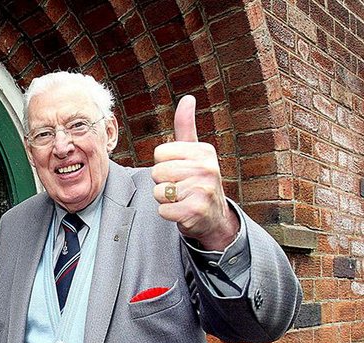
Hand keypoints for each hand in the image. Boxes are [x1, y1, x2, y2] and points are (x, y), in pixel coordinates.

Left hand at [152, 95, 238, 249]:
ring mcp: (202, 190)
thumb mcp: (194, 152)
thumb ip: (185, 126)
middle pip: (157, 172)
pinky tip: (182, 211)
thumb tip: (188, 98)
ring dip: (165, 199)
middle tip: (180, 187)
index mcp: (204, 151)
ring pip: (158, 191)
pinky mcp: (195, 211)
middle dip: (163, 182)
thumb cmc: (197, 180)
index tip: (179, 170)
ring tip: (182, 198)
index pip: (159, 153)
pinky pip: (163, 210)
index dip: (163, 164)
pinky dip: (168, 213)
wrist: (213, 216)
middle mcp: (207, 168)